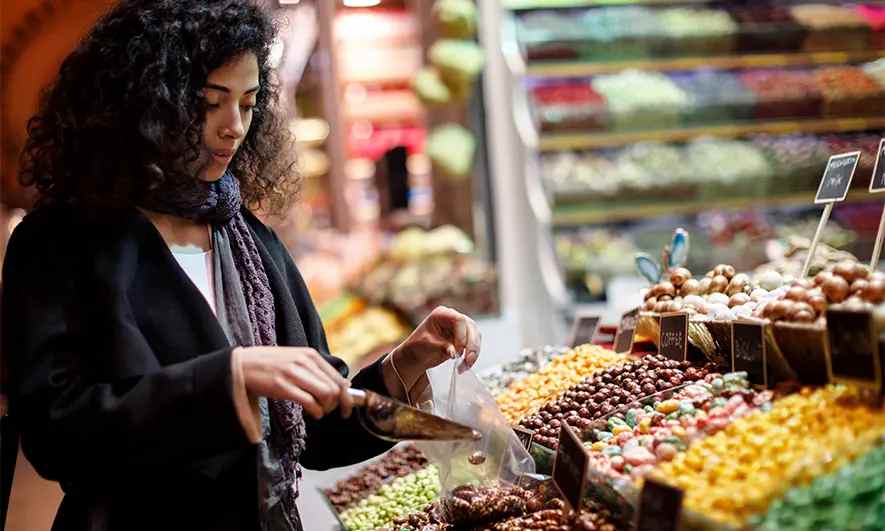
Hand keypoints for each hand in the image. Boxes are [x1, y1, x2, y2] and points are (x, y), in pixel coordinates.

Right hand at [236, 346, 352, 419]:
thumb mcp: (296, 359)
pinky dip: (316, 412)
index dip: (348, 396)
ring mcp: (293, 373)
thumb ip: (315, 370)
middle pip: (335, 388)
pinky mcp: (282, 386)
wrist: (242, 365)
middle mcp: (305, 362)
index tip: (347, 406)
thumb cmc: (271, 365)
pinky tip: (313, 413)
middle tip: (333, 412)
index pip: (339, 378)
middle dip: (339, 405)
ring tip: (320, 411)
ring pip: (326, 394)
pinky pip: (309, 402)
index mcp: (310, 355)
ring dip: (327, 408)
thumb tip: (340, 386)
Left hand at [386, 306, 480, 400]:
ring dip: (474, 352)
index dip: (462, 335)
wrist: (418, 355)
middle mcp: (453, 318)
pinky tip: (465, 365)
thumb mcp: (426, 345)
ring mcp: (461, 327)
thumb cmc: (418, 346)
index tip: (457, 350)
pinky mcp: (465, 338)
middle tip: (466, 360)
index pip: (459, 320)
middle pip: (471, 327)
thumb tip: (454, 352)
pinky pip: (475, 345)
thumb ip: (441, 346)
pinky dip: (472, 356)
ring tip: (465, 365)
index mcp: (442, 314)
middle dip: (471, 345)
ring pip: (476, 336)